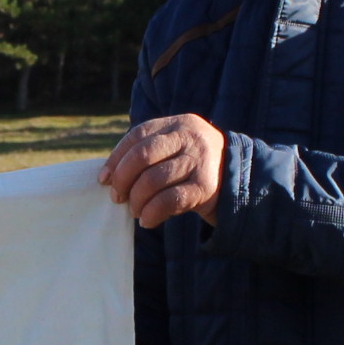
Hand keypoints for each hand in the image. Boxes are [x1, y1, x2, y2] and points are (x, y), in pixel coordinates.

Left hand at [100, 114, 226, 229]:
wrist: (239, 181)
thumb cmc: (195, 167)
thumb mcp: (177, 149)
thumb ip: (150, 153)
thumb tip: (110, 176)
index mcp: (177, 123)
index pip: (137, 135)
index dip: (116, 158)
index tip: (104, 179)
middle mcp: (189, 137)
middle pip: (142, 155)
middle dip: (123, 179)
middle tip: (117, 197)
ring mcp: (199, 160)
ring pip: (153, 180)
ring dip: (137, 200)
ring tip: (134, 210)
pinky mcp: (205, 187)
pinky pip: (169, 201)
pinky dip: (152, 213)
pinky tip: (147, 220)